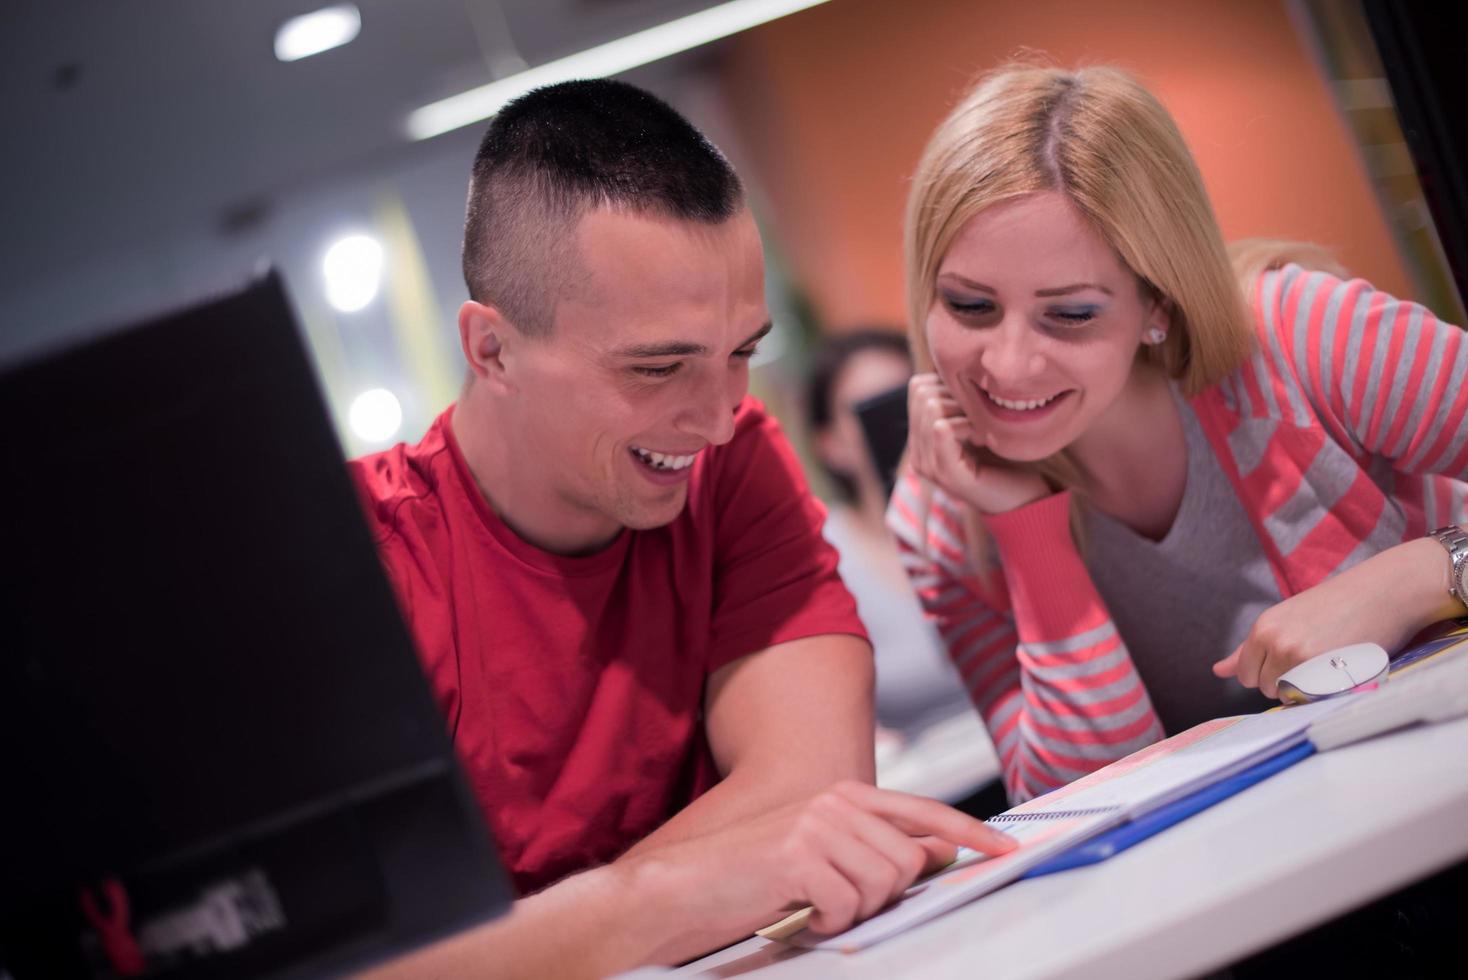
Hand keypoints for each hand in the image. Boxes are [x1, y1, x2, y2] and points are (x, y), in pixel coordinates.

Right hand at [629, 781, 1016, 954]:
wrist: (686, 885)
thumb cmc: (754, 875)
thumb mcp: (823, 852)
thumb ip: (877, 845)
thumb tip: (936, 851)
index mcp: (845, 794)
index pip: (924, 810)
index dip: (971, 831)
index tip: (1007, 849)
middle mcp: (836, 801)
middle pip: (908, 862)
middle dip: (883, 896)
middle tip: (838, 903)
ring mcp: (819, 824)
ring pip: (884, 885)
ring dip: (853, 910)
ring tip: (815, 906)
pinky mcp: (801, 855)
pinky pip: (848, 905)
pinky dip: (827, 922)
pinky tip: (799, 914)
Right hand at [906, 373, 1049, 514]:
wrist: (1025, 497)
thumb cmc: (1006, 455)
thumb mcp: (976, 420)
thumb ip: (957, 399)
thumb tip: (951, 365)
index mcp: (920, 440)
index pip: (917, 386)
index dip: (947, 385)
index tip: (973, 409)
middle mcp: (918, 454)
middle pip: (922, 392)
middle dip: (956, 397)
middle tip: (979, 420)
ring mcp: (928, 466)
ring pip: (930, 406)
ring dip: (964, 412)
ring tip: (982, 431)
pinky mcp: (946, 474)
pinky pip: (941, 428)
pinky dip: (968, 426)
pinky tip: (984, 439)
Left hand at [1212, 538, 1461, 697]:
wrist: (1385, 590)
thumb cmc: (1338, 605)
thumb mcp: (1286, 619)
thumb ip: (1251, 649)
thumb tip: (1218, 671)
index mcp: (1262, 628)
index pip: (1245, 675)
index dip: (1268, 674)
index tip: (1292, 660)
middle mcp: (1274, 641)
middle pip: (1265, 688)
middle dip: (1286, 682)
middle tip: (1316, 658)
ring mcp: (1297, 656)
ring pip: (1287, 696)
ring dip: (1305, 689)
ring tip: (1328, 663)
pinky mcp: (1324, 669)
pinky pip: (1310, 700)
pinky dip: (1323, 693)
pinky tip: (1339, 670)